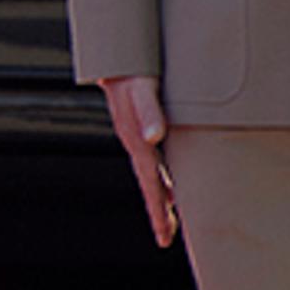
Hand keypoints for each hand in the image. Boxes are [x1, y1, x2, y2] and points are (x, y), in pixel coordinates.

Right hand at [99, 73, 175, 249]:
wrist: (116, 52)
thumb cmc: (131, 68)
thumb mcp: (142, 87)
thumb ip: (150, 111)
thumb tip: (155, 136)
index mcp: (136, 139)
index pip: (149, 183)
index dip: (158, 210)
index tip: (163, 236)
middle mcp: (135, 140)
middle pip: (150, 184)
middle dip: (160, 211)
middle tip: (167, 237)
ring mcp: (137, 134)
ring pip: (152, 172)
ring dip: (163, 193)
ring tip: (173, 214)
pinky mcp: (141, 125)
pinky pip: (153, 156)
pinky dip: (163, 172)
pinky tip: (173, 175)